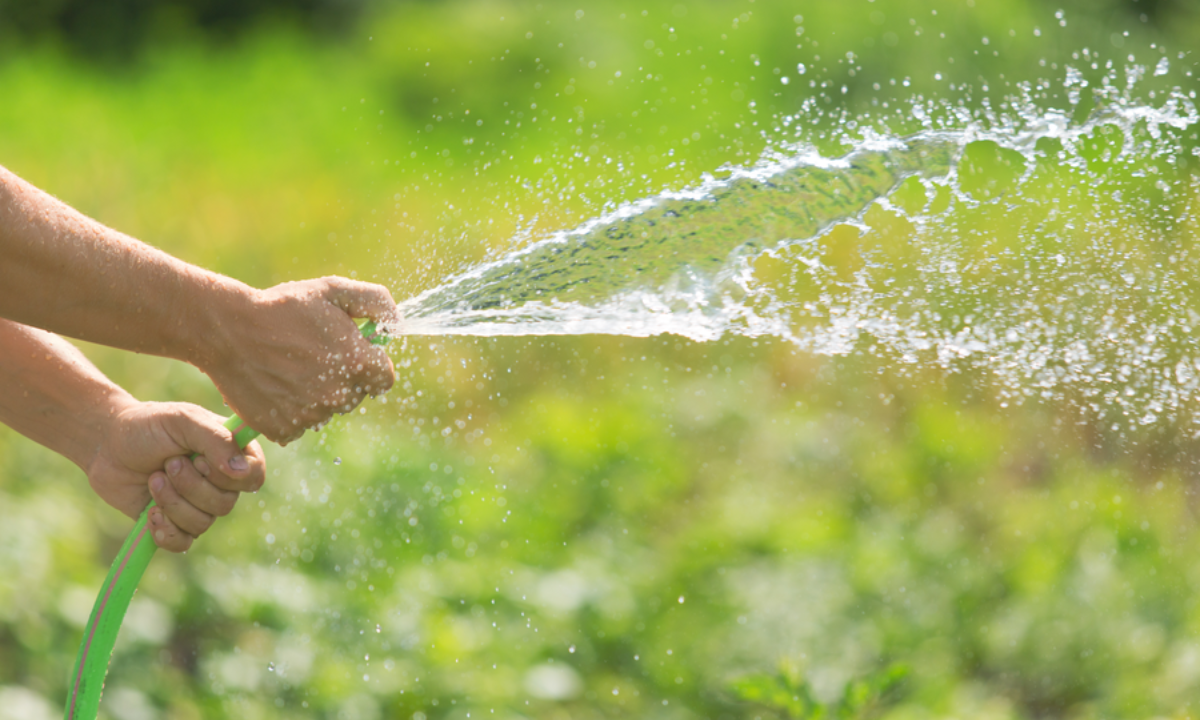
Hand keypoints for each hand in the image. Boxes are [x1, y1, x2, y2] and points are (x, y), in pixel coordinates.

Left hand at [87, 400, 265, 551]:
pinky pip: (183, 543)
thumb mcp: (183, 421)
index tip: (201, 460)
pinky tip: (150, 513)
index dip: (229, 477)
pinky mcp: (174, 523)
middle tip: (168, 464)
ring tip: (153, 479)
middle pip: (225, 504)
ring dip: (172, 503)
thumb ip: (216, 440)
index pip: (254, 476)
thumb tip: (241, 471)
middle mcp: (220, 482)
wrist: (107, 445)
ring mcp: (198, 504)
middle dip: (190, 486)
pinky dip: (165, 531)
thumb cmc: (148, 426)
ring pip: (203, 524)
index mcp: (232, 453)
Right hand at [200, 277, 396, 443]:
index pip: (384, 378)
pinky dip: (291, 410)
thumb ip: (376, 302)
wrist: (228, 330)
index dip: (370, 364)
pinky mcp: (285, 428)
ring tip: (291, 367)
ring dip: (316, 394)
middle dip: (343, 377)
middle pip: (356, 394)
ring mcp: (311, 415)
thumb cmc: (283, 307)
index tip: (351, 352)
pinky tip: (277, 385)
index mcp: (358, 363)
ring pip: (327, 410)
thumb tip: (397, 322)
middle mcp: (339, 394)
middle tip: (313, 355)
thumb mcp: (333, 290)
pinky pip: (300, 424)